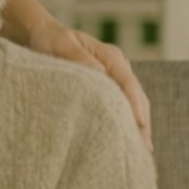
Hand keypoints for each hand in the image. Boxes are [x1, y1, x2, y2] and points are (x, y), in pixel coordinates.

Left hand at [28, 23, 151, 148]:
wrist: (43, 35)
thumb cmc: (50, 40)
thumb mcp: (61, 45)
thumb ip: (78, 58)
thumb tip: (100, 73)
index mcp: (111, 57)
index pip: (128, 83)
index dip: (135, 104)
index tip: (140, 124)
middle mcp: (118, 67)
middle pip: (137, 97)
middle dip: (142, 123)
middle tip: (144, 151)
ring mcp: (115, 78)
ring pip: (133, 104)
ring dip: (138, 127)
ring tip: (140, 154)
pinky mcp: (107, 87)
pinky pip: (121, 106)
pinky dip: (125, 122)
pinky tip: (126, 141)